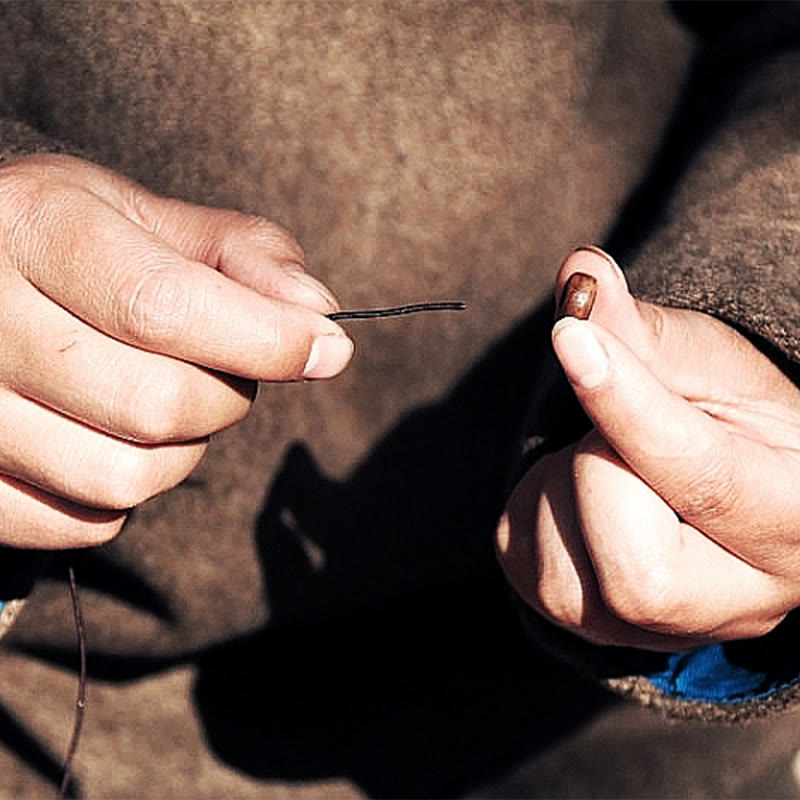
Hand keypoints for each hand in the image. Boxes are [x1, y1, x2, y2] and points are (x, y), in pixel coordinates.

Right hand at [0, 154, 351, 547]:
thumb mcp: (142, 217)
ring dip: (179, 451)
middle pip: (155, 405)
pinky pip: (81, 524)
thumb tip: (319, 311)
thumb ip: (239, 253)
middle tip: (219, 366)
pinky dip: (124, 494)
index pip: (163, 309)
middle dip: (223, 396)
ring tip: (161, 402)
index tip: (326, 348)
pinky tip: (111, 439)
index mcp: (32, 229)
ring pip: (123, 479)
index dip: (266, 341)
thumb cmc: (68, 243)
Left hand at [496, 247, 799, 650]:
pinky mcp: (581, 622)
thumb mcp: (704, 366)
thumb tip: (579, 271)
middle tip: (617, 433)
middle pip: (637, 571)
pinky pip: (520, 555)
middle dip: (600, 472)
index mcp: (797, 522)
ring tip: (610, 463)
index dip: (628, 405)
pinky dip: (533, 503)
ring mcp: (653, 631)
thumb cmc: (725, 417)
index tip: (570, 334)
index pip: (704, 482)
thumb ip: (643, 331)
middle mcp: (738, 602)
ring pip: (564, 573)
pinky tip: (580, 493)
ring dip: (563, 483)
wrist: (709, 486)